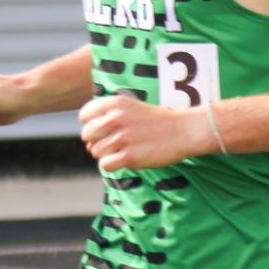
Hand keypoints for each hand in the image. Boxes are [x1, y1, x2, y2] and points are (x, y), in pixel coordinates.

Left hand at [79, 93, 207, 172]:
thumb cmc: (155, 122)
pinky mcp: (129, 156)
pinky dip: (114, 165)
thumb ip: (105, 122)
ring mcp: (122, 137)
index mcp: (114, 102)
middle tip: (119, 141)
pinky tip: (128, 158)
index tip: (109, 128)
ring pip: (96, 152)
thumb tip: (88, 148)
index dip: (93, 125)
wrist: (183, 131)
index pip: (84, 115)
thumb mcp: (129, 109)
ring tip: (128, 148)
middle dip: (98, 141)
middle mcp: (115, 118)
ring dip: (108, 154)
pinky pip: (105, 165)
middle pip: (86, 135)